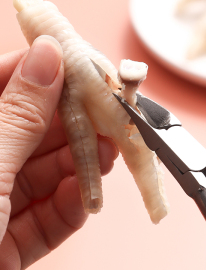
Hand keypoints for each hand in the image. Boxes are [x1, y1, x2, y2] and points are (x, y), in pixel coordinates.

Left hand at [0, 36, 117, 268]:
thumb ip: (19, 113)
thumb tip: (48, 53)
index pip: (3, 84)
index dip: (44, 73)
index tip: (82, 68)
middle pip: (31, 133)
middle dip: (73, 126)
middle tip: (106, 118)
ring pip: (42, 175)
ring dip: (79, 166)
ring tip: (107, 156)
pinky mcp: (6, 242)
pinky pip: (43, 217)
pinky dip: (67, 207)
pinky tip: (86, 198)